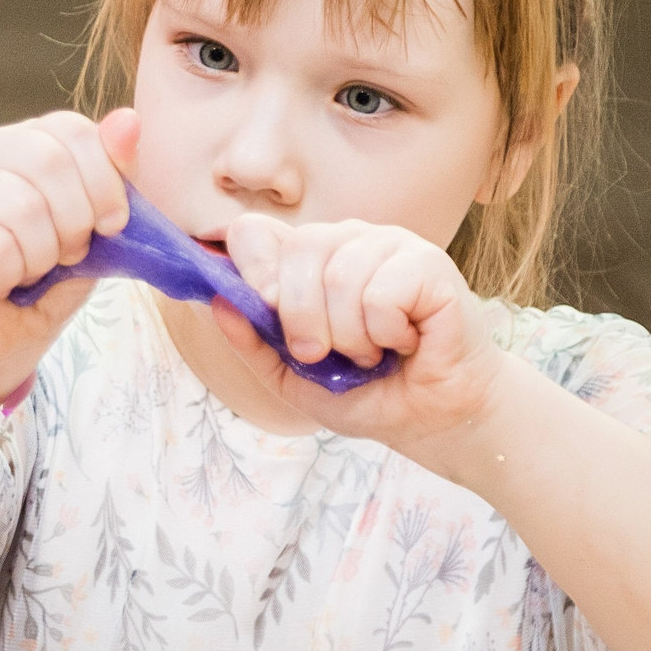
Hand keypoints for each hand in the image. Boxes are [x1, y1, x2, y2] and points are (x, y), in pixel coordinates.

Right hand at [0, 109, 135, 402]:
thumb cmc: (39, 283)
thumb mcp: (90, 228)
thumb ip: (110, 176)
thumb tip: (130, 120)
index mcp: (18, 139)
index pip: (72, 130)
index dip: (105, 182)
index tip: (111, 227)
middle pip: (50, 161)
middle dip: (76, 222)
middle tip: (65, 257)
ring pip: (23, 207)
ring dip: (42, 256)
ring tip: (27, 273)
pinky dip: (12, 276)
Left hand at [214, 215, 517, 454]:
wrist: (432, 419)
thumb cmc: (367, 391)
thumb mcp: (291, 377)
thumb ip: (252, 341)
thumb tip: (218, 301)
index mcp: (308, 260)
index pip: (255, 231)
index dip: (251, 269)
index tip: (266, 310)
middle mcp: (346, 240)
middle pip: (298, 248)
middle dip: (301, 318)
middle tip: (323, 353)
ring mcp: (389, 245)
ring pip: (340, 275)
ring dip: (350, 337)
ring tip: (372, 352)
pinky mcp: (428, 263)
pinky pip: (381, 293)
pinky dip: (386, 334)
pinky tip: (407, 341)